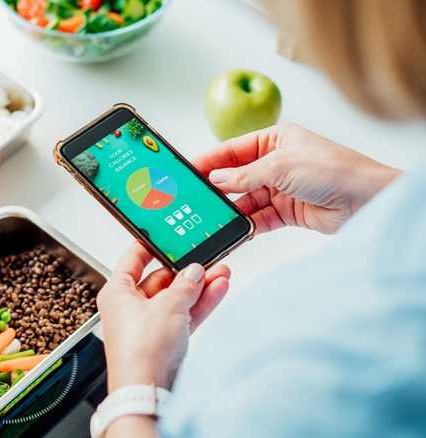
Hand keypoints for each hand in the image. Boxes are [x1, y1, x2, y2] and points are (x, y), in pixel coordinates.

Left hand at [98, 242, 230, 392]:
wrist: (147, 390)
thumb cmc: (140, 351)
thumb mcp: (167, 306)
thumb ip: (184, 285)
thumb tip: (194, 272)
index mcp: (116, 293)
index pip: (132, 260)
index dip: (149, 246)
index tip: (164, 235)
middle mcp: (129, 308)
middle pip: (160, 280)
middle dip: (186, 270)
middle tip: (205, 258)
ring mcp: (148, 325)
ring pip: (176, 298)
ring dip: (199, 286)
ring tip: (221, 270)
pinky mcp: (165, 341)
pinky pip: (185, 315)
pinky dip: (201, 303)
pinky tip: (218, 289)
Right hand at [192, 124, 401, 233]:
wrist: (365, 199)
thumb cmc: (332, 169)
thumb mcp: (280, 165)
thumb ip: (244, 175)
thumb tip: (216, 178)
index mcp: (275, 140)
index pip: (233, 150)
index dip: (210, 160)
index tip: (189, 171)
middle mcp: (276, 163)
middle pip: (237, 176)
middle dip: (218, 188)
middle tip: (196, 198)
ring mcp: (281, 188)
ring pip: (246, 200)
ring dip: (233, 209)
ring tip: (214, 218)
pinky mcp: (288, 211)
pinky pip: (260, 218)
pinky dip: (248, 224)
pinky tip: (236, 229)